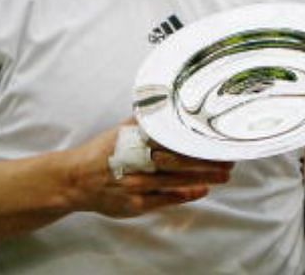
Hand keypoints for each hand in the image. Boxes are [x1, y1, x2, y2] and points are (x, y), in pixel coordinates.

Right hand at [62, 124, 233, 218]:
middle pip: (178, 161)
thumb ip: (145, 120)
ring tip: (223, 175)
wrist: (75, 181)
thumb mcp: (121, 131)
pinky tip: (202, 190)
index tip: (216, 140)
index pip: (172, 140)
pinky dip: (184, 195)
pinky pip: (164, 199)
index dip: (196, 141)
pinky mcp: (135, 204)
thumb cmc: (102, 153)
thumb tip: (165, 100)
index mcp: (135, 142)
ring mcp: (136, 185)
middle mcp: (137, 163)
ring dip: (202, 178)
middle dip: (206, 161)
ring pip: (175, 181)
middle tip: (229, 160)